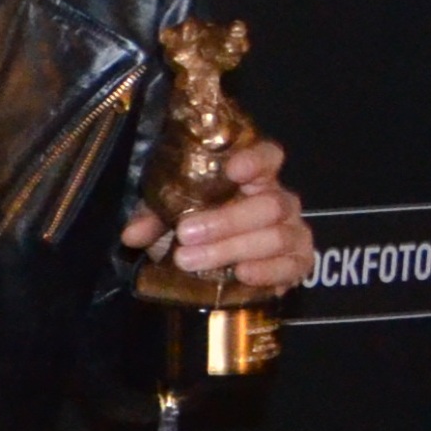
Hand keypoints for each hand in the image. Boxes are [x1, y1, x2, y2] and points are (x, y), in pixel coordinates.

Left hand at [120, 136, 317, 297]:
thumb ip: (152, 218)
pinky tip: (241, 274)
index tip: (233, 170)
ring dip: (231, 249)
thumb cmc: (195, 231)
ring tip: (190, 260)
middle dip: (226, 221)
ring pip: (276, 236)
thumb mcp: (167, 218)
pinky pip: (293, 265)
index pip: (268, 157)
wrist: (212, 270)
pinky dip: (267, 271)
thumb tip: (132, 235)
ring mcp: (293, 231)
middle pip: (269, 204)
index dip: (256, 160)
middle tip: (185, 235)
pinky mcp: (298, 262)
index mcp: (253, 179)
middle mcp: (280, 201)